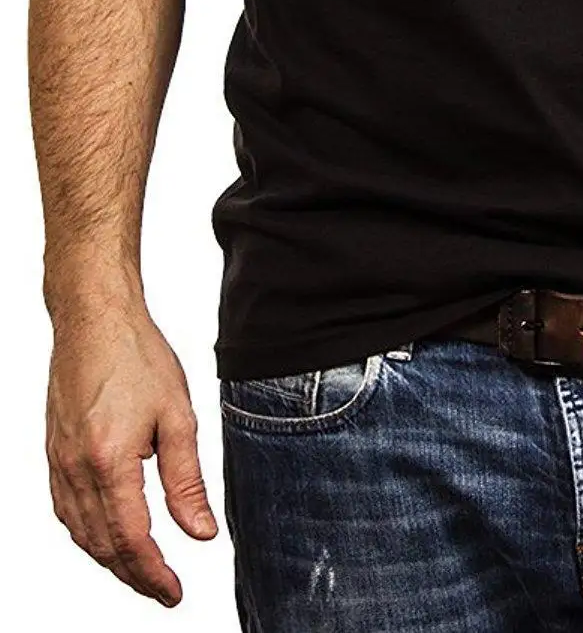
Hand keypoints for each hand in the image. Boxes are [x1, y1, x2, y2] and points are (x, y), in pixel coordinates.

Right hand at [46, 301, 217, 605]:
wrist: (94, 318)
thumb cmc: (137, 355)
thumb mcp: (177, 416)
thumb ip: (186, 481)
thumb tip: (200, 533)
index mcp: (110, 462)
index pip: (131, 540)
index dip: (153, 574)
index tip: (174, 593)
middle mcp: (76, 469)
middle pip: (102, 545)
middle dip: (133, 575)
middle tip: (163, 590)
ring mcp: (59, 462)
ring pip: (80, 532)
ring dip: (109, 559)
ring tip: (141, 570)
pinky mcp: (54, 452)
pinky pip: (66, 509)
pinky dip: (87, 533)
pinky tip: (107, 534)